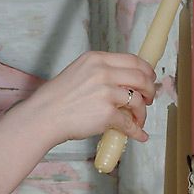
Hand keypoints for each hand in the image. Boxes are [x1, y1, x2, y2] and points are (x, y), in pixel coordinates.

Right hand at [26, 51, 156, 146]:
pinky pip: (129, 123)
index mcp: (96, 59)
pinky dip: (136, 131)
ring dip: (143, 113)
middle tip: (149, 99)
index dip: (146, 70)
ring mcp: (106, 92)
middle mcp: (103, 72)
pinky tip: (138, 134)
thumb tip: (123, 83)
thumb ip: (100, 73)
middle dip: (150, 90)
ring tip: (139, 120)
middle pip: (141, 78)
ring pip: (138, 101)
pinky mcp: (107, 113)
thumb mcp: (78, 72)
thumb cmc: (57, 99)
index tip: (150, 79)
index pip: (132, 59)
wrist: (43, 116)